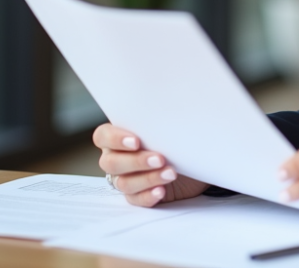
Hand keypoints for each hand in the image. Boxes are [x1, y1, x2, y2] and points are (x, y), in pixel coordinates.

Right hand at [93, 123, 208, 206]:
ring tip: (170, 174)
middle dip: (136, 161)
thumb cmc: (177, 136)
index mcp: (118, 136)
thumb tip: (172, 99)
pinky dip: (148, 196)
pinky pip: (135, 199)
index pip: (103, 136)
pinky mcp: (138, 195)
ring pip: (124, 183)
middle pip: (111, 163)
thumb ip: (160, 117)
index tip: (136, 141)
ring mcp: (126, 178)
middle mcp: (117, 157)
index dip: (115, 139)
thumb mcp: (169, 125)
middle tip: (160, 158)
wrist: (195, 158)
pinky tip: (161, 191)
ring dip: (148, 178)